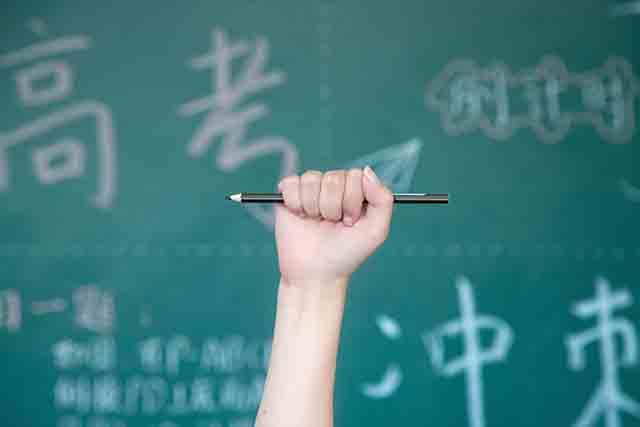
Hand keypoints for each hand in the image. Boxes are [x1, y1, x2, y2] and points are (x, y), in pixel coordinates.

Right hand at [275, 166, 393, 286]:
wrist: (314, 274)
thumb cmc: (346, 254)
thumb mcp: (376, 231)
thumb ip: (383, 199)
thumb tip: (367, 171)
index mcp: (356, 192)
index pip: (356, 175)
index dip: (353, 199)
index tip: (351, 221)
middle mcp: (334, 188)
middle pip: (334, 177)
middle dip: (333, 206)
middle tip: (333, 224)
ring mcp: (311, 190)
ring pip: (312, 178)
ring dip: (314, 206)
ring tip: (315, 222)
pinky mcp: (289, 195)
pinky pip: (292, 182)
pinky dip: (295, 202)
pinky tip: (300, 216)